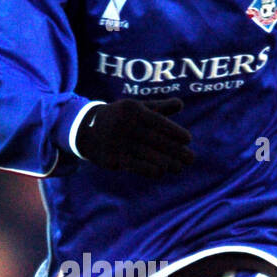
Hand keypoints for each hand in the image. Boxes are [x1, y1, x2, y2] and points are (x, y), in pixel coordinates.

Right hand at [75, 98, 193, 178]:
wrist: (86, 129)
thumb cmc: (119, 117)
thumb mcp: (136, 108)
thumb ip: (159, 107)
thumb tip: (180, 104)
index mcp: (133, 110)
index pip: (158, 122)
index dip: (174, 131)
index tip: (188, 140)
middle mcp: (126, 125)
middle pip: (156, 140)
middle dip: (175, 151)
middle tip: (190, 159)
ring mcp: (118, 142)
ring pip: (147, 154)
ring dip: (166, 163)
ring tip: (179, 167)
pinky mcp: (112, 157)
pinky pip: (135, 165)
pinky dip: (150, 169)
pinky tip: (161, 171)